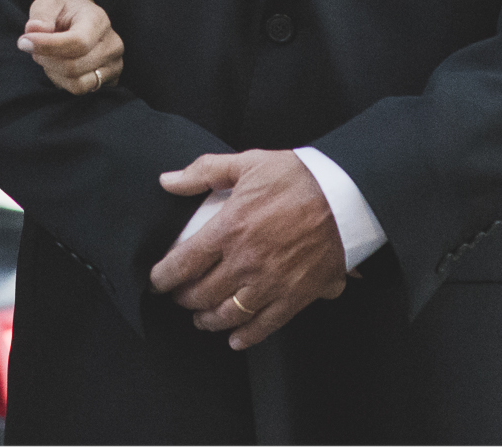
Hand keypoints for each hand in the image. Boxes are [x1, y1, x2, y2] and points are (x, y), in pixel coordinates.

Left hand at [17, 0, 123, 94]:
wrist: (80, 20)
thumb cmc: (62, 12)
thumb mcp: (48, 4)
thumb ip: (41, 15)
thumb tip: (34, 29)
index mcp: (98, 20)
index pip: (78, 42)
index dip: (48, 46)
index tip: (24, 41)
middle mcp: (113, 44)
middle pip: (73, 67)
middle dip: (46, 60)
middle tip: (33, 48)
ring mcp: (115, 65)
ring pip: (78, 84)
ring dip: (54, 73)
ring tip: (49, 57)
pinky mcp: (111, 80)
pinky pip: (81, 91)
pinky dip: (63, 82)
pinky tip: (59, 67)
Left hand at [148, 150, 345, 350]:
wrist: (346, 196)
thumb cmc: (297, 177)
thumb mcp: (246, 163)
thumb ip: (203, 172)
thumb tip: (168, 181)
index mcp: (229, 229)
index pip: (182, 263)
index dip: (162, 277)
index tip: (155, 281)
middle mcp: (245, 262)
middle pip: (201, 293)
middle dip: (183, 299)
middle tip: (179, 296)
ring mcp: (270, 283)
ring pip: (228, 314)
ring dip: (208, 320)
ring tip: (201, 318)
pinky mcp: (295, 296)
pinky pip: (265, 325)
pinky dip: (246, 336)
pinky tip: (235, 338)